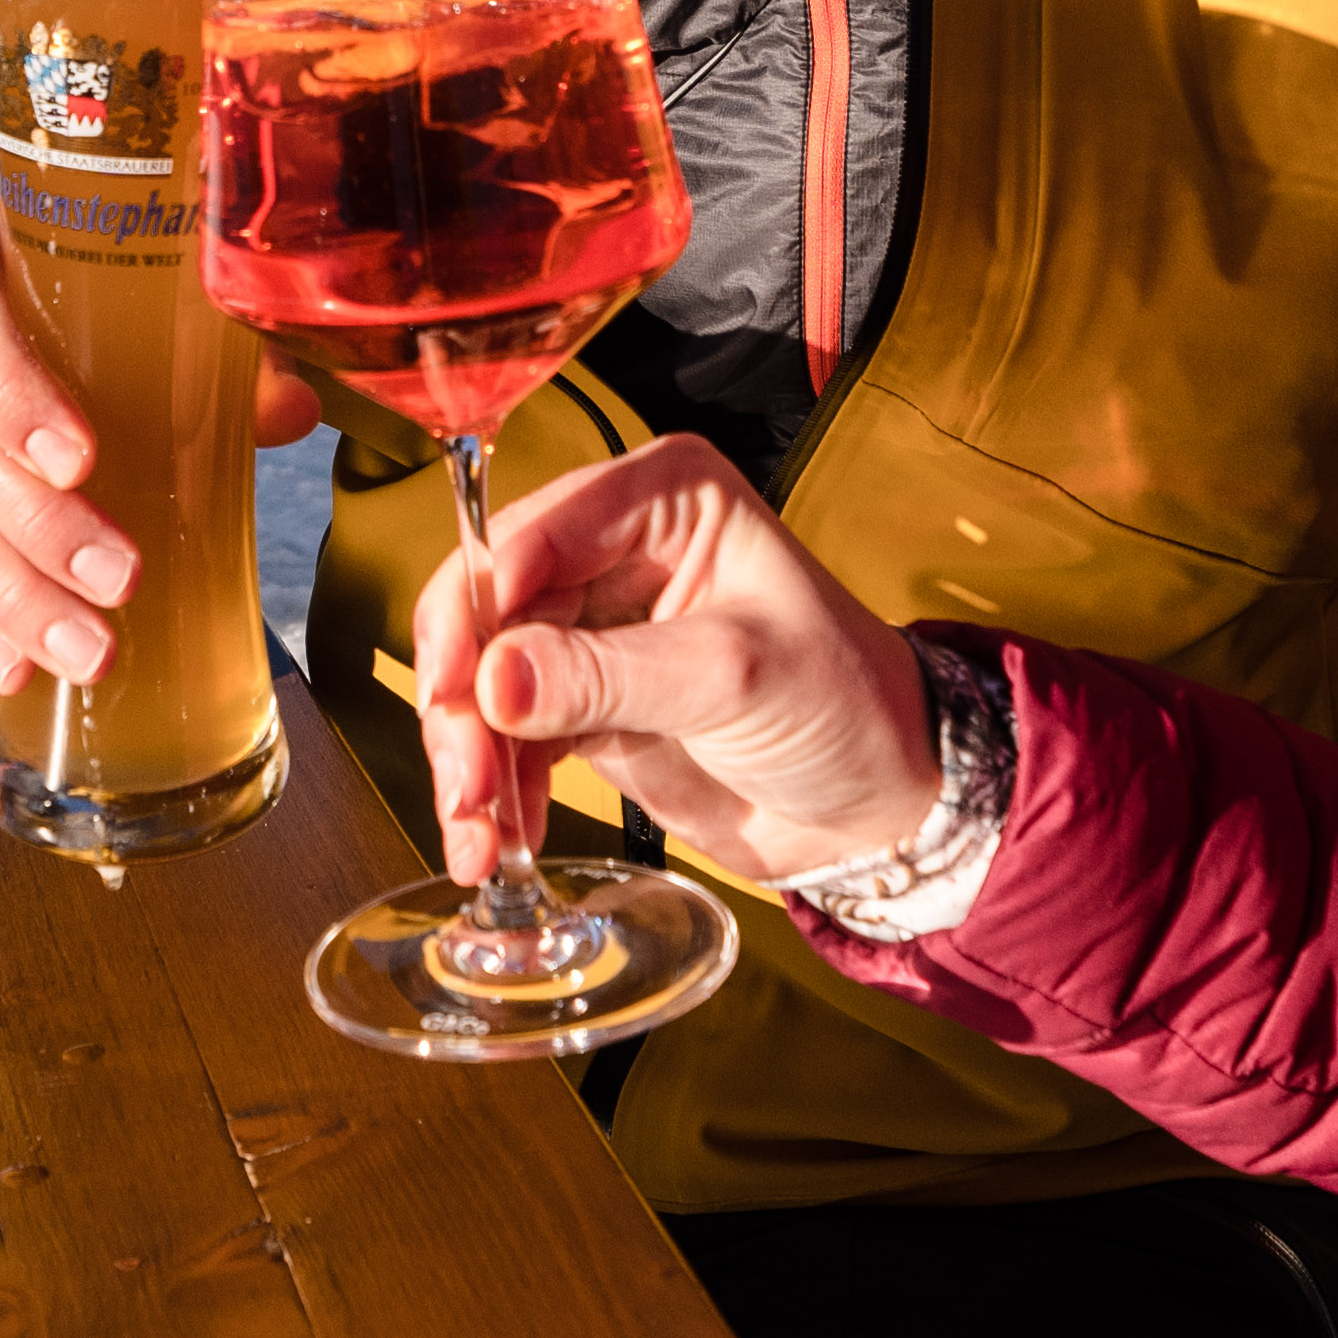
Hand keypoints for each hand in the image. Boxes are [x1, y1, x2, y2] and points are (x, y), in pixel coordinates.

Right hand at [0, 177, 305, 689]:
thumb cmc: (65, 304)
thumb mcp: (135, 299)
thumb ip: (213, 345)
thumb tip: (288, 410)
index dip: (13, 390)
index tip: (80, 463)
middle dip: (33, 524)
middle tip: (114, 586)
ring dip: (4, 590)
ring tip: (82, 649)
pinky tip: (10, 658)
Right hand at [405, 438, 937, 891]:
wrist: (879, 803)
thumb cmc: (844, 704)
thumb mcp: (730, 678)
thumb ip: (609, 675)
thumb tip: (495, 682)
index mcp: (661, 498)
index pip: (533, 533)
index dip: (477, 607)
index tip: (457, 686)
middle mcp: (615, 549)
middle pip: (489, 608)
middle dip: (464, 700)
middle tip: (467, 779)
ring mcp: (593, 629)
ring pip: (484, 679)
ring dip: (469, 759)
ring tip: (479, 836)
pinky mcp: (583, 703)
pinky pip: (507, 736)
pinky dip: (494, 789)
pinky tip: (500, 840)